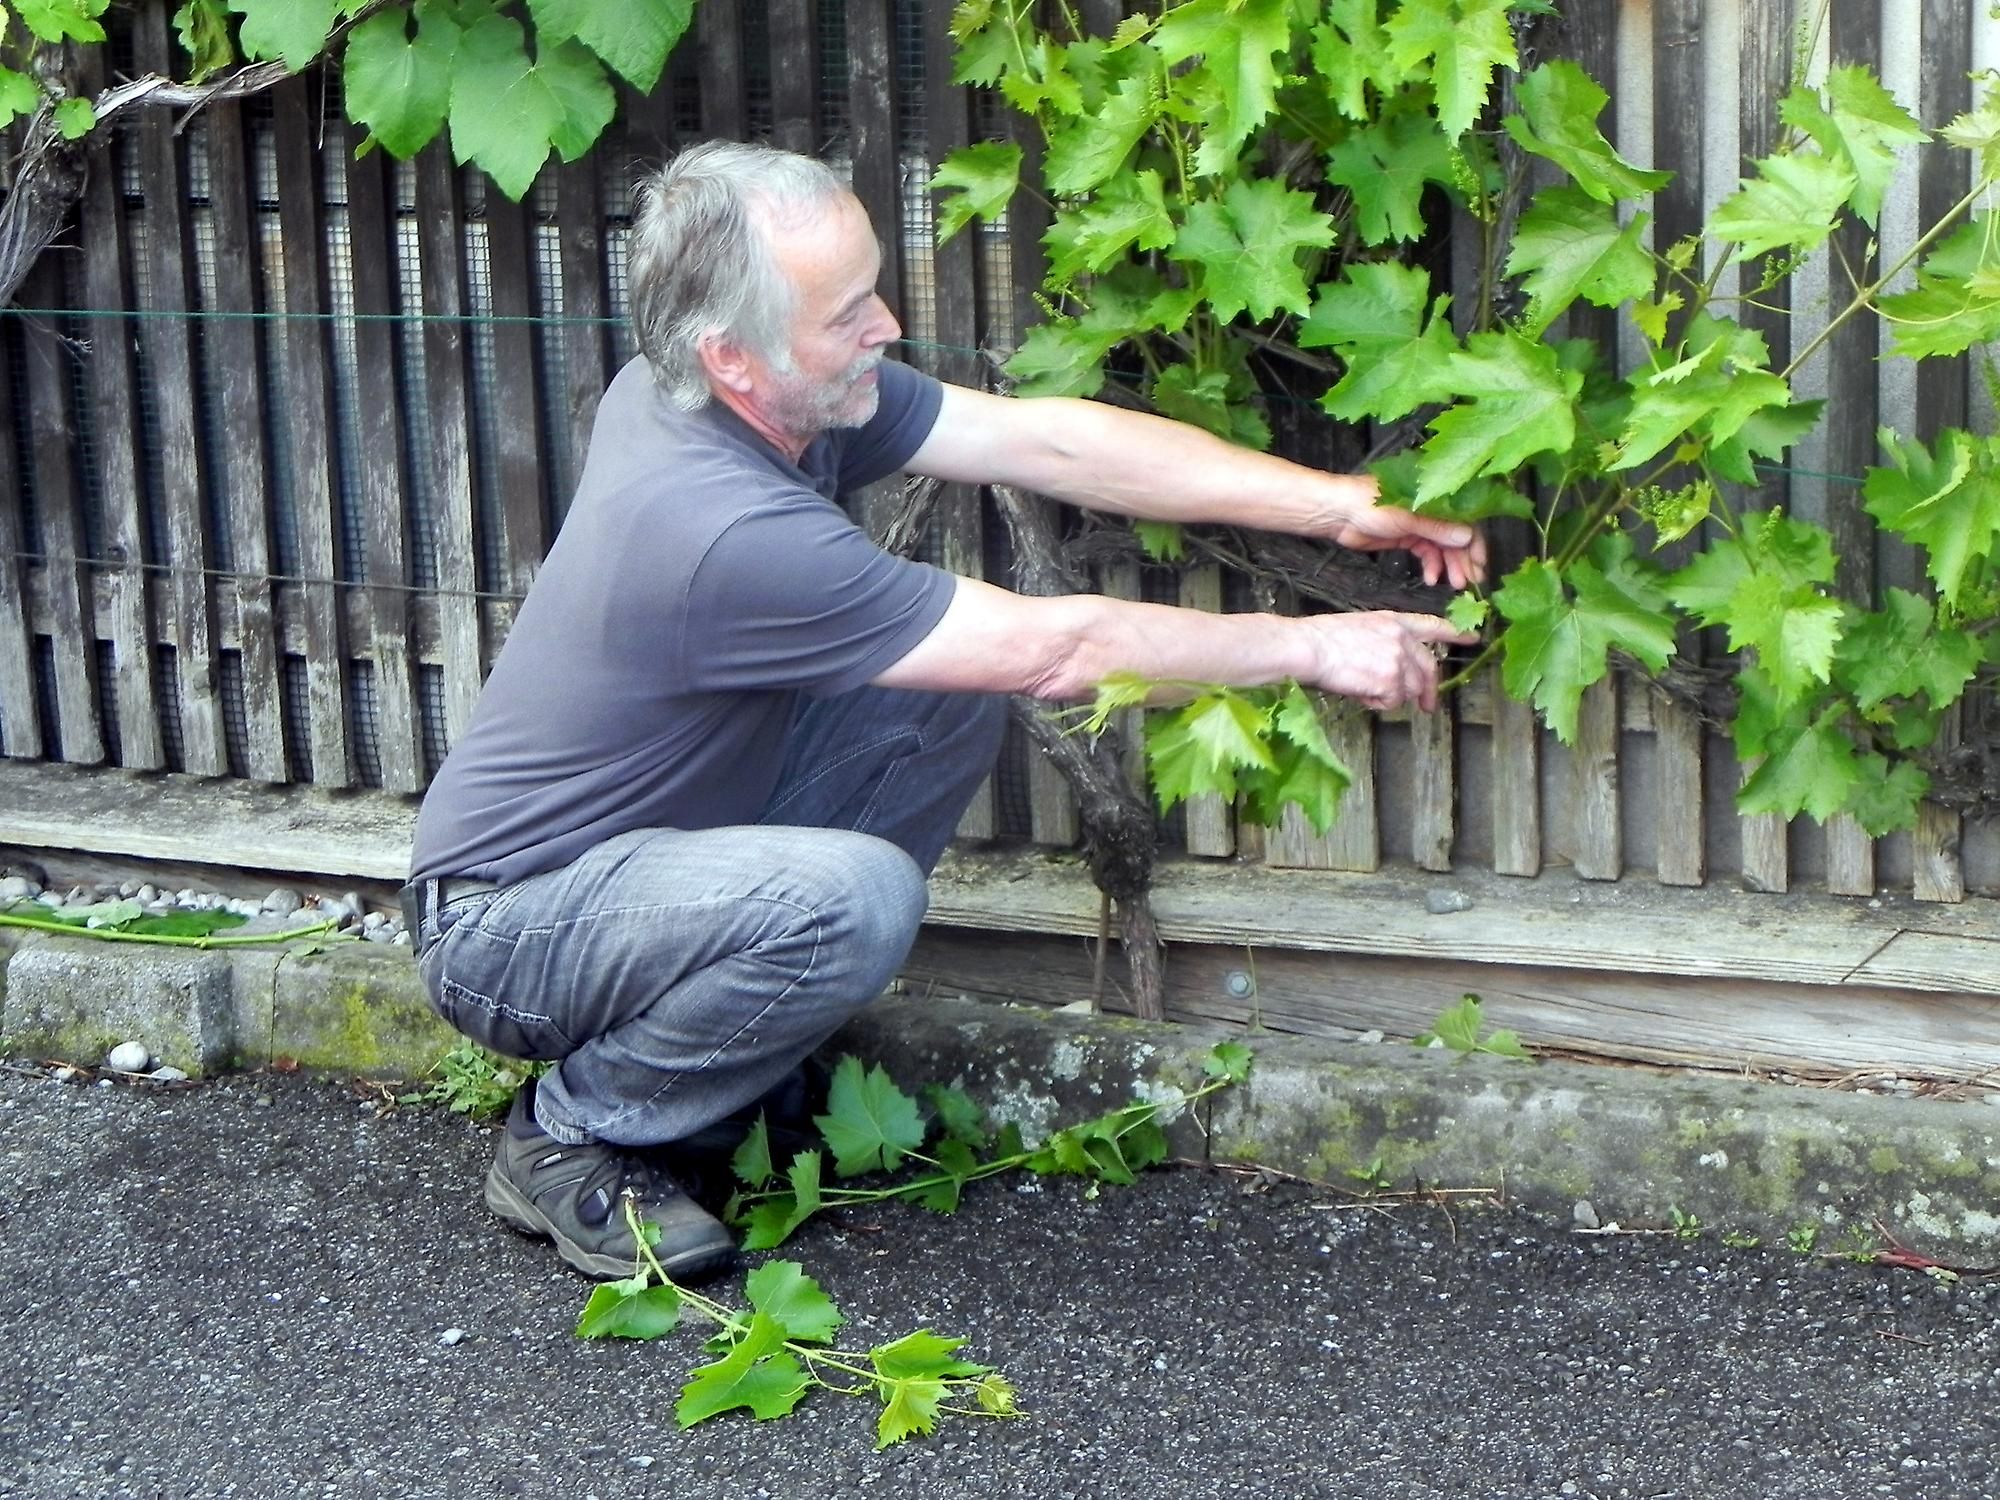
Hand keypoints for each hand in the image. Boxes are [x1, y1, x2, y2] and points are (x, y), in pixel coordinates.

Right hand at [1298, 610, 1477, 714]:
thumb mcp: (1360, 627)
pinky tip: (1359, 692)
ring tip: (1364, 689)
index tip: (1473, 639)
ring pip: (1410, 689)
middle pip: (1429, 668)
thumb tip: (1391, 667)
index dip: (1455, 634)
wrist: (1308, 647)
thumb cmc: (1322, 639)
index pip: (1433, 626)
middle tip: (1428, 706)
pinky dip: (1377, 703)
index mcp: (1394, 621)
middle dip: (1429, 690)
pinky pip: (1392, 702)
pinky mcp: (1391, 681)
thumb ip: (1384, 642)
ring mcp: (1399, 660)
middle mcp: (1402, 639)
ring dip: (1390, 696)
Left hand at [1319, 474, 1487, 590]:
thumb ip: (1437, 528)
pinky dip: (1431, 565)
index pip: (1466, 519)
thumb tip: (1468, 537)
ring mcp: (1419, 524)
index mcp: (1434, 496)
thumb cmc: (1368, 504)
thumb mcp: (1406, 517)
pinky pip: (1426, 553)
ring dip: (1449, 566)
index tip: (1479, 565)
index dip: (1475, 543)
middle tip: (1469, 582)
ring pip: (1442, 547)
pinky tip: (1431, 579)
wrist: (1336, 512)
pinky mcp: (1406, 536)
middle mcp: (1431, 509)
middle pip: (1455, 536)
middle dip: (1464, 559)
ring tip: (1453, 584)